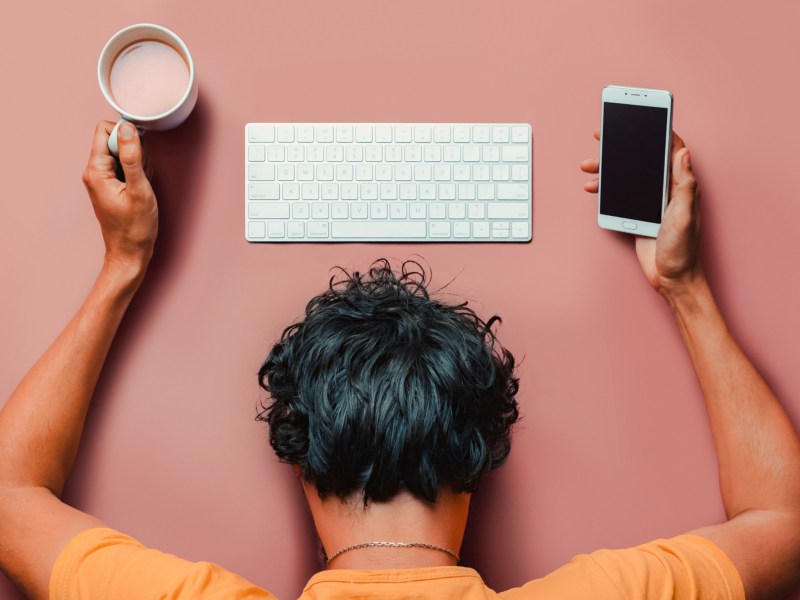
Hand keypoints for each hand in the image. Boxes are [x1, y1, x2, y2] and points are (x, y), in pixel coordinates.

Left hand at [81, 121, 157, 274]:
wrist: (130, 253)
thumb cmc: (135, 228)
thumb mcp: (139, 190)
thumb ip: (132, 157)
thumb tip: (127, 128)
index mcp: (96, 170)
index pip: (105, 130)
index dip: (126, 135)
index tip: (139, 152)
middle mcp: (93, 172)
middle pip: (113, 140)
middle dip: (134, 151)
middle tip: (142, 174)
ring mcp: (100, 179)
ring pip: (121, 154)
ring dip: (137, 164)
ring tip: (141, 186)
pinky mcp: (109, 185)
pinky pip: (123, 167)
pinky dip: (136, 174)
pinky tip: (140, 190)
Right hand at [580, 129, 702, 297]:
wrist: (671, 277)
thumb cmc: (683, 249)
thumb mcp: (685, 215)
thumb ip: (684, 184)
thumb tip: (683, 152)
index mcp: (679, 185)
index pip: (670, 150)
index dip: (657, 130)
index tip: (644, 116)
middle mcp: (665, 190)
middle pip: (642, 159)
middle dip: (623, 145)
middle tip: (604, 134)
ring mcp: (649, 201)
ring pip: (626, 176)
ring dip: (607, 169)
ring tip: (588, 165)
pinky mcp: (637, 213)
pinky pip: (618, 195)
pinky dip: (604, 190)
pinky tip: (593, 188)